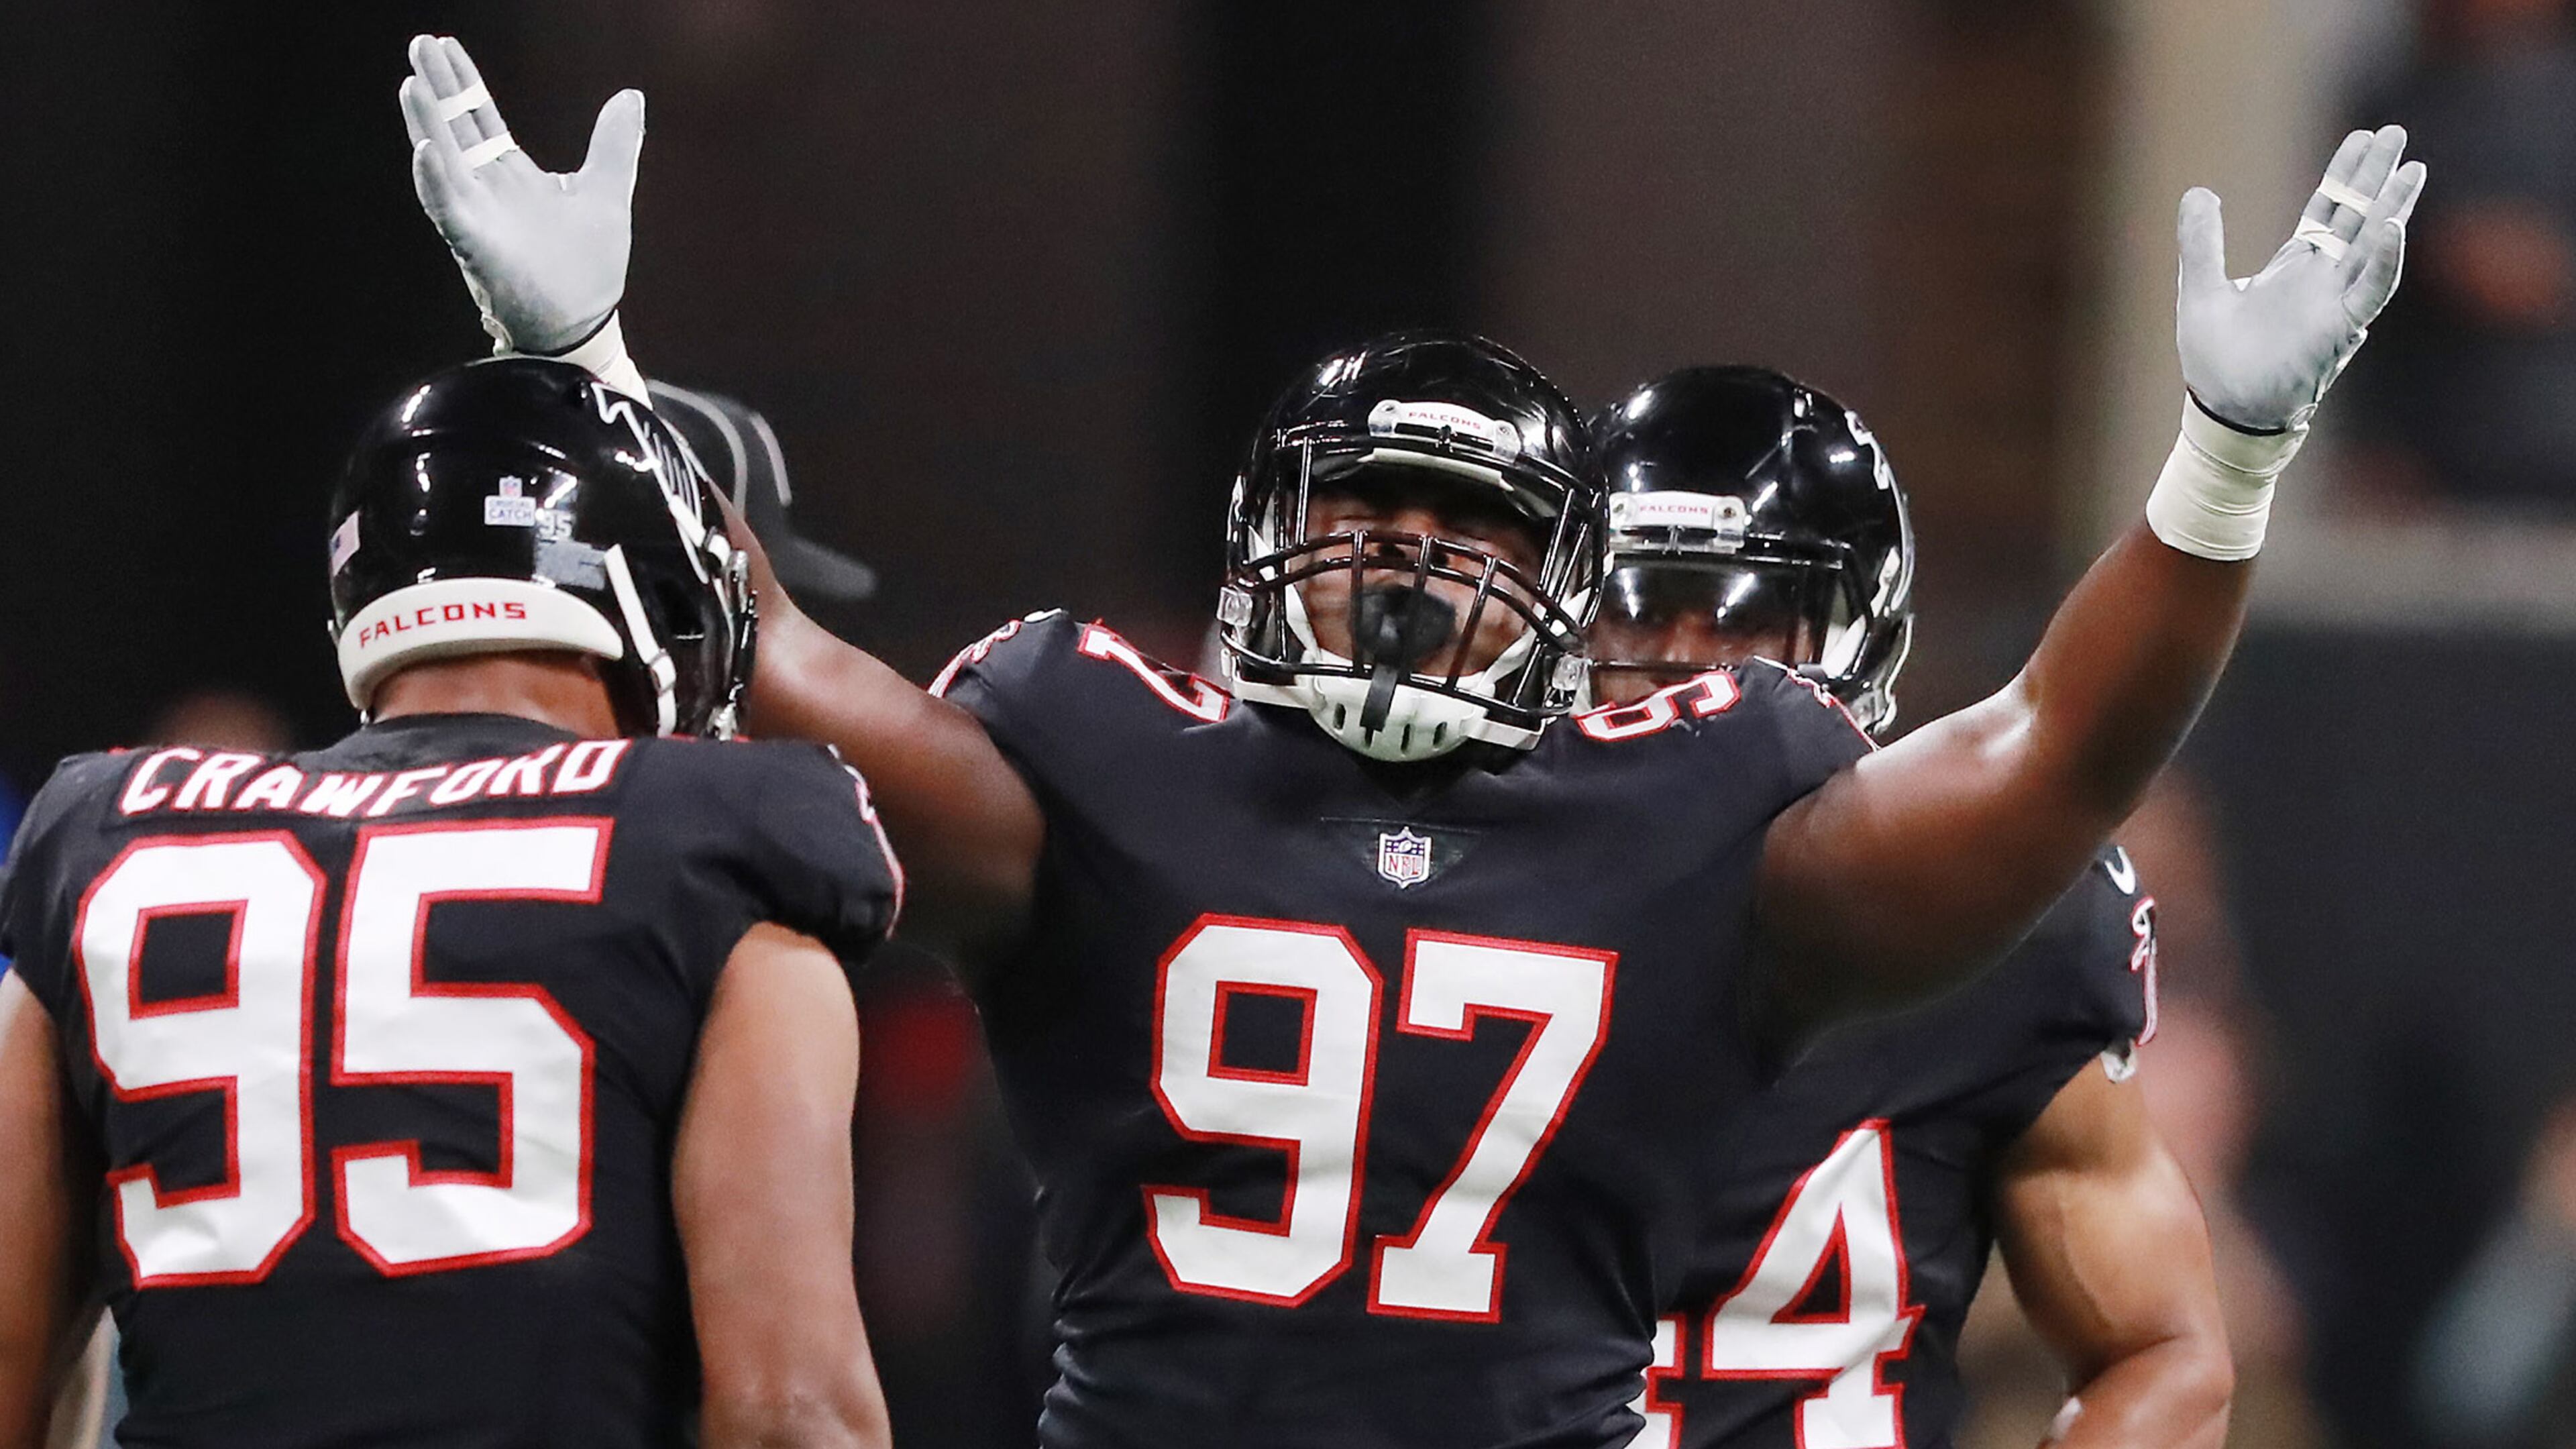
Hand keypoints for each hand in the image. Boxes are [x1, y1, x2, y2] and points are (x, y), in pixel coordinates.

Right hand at [397, 34, 642, 354]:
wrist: (584, 323)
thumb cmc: (588, 267)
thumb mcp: (608, 193)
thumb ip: (614, 145)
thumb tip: (630, 96)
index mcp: (511, 175)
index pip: (479, 117)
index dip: (462, 82)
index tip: (444, 45)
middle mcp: (486, 190)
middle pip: (453, 128)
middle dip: (436, 88)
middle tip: (419, 45)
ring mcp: (476, 216)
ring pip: (442, 161)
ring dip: (426, 124)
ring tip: (412, 85)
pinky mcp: (475, 246)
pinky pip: (447, 209)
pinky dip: (435, 180)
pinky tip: (425, 151)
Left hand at [2176, 124, 2426, 431]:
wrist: (2223, 410)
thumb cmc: (2215, 360)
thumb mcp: (2201, 288)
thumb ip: (2202, 243)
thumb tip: (2199, 191)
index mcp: (2295, 267)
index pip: (2328, 210)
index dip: (2345, 175)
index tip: (2364, 138)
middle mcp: (2321, 280)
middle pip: (2357, 217)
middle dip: (2376, 177)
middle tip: (2397, 134)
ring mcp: (2334, 303)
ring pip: (2373, 247)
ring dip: (2392, 209)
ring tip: (2413, 169)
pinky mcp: (2339, 330)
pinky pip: (2369, 291)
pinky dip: (2382, 261)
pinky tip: (2392, 228)